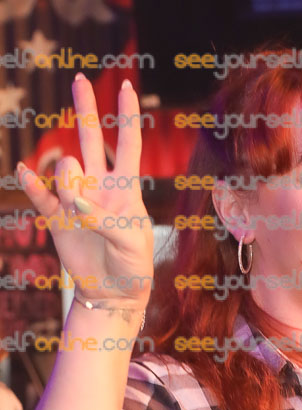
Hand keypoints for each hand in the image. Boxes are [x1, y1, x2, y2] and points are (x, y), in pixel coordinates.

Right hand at [15, 74, 153, 308]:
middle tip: (80, 78)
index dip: (127, 116)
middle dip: (86, 109)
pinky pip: (39, 194)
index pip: (128, 144)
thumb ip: (106, 219)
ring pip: (65, 168)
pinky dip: (31, 183)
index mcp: (127, 189)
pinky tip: (24, 171)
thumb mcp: (131, 244)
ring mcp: (76, 200)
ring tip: (77, 210)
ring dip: (68, 181)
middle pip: (92, 139)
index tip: (127, 86)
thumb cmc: (133, 268)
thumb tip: (75, 201)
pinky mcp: (57, 218)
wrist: (112, 295)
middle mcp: (100, 187)